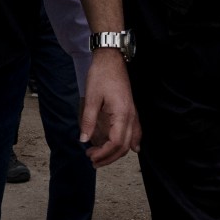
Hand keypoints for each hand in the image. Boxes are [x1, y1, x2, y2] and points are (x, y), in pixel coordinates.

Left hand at [79, 49, 140, 164]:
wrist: (111, 59)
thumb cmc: (101, 75)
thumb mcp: (91, 97)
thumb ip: (88, 120)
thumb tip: (83, 140)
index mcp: (122, 114)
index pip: (115, 143)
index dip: (103, 154)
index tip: (90, 156)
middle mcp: (131, 116)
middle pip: (124, 146)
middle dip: (109, 157)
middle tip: (92, 160)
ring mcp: (133, 114)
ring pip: (130, 141)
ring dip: (117, 152)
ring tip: (102, 156)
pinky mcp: (132, 110)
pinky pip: (136, 132)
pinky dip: (133, 142)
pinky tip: (133, 149)